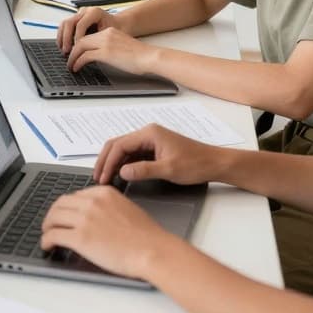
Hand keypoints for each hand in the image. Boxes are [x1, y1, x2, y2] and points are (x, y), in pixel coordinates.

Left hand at [40, 185, 170, 279]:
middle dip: (52, 214)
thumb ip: (107, 207)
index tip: (64, 214)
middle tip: (50, 224)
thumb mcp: (126, 208)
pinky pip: (53, 235)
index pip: (75, 196)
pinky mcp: (80, 238)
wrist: (152, 250)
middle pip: (60, 204)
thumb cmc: (146, 235)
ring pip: (53, 218)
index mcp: (103, 193)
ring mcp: (84, 219)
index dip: (66, 207)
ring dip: (47, 227)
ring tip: (47, 235)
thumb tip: (94, 217)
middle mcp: (91, 202)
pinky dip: (46, 241)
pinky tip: (48, 246)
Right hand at [56, 6, 117, 53]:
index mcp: (94, 12)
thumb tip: (86, 53)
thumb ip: (98, 41)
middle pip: (69, 22)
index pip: (80, 25)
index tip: (76, 50)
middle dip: (66, 38)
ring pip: (64, 24)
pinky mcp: (76, 19)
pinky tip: (63, 46)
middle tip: (67, 51)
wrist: (120, 24)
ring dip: (62, 38)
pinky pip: (65, 26)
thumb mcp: (110, 35)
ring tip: (63, 50)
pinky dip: (62, 36)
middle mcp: (85, 11)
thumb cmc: (117, 29)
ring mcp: (79, 14)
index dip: (77, 39)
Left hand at [65, 27, 152, 73]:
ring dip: (72, 57)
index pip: (88, 36)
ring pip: (80, 46)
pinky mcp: (106, 53)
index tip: (74, 53)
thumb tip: (98, 58)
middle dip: (72, 50)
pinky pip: (85, 56)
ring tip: (70, 66)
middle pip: (81, 40)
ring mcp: (105, 42)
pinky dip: (78, 62)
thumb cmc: (140, 57)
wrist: (150, 57)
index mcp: (110, 32)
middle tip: (68, 60)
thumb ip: (110, 49)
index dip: (78, 45)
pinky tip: (76, 68)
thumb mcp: (122, 48)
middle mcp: (106, 34)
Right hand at [93, 123, 222, 186]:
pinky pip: (133, 155)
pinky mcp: (154, 149)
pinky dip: (124, 165)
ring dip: (114, 163)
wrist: (214, 164)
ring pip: (124, 150)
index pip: (120, 145)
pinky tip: (120, 176)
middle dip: (106, 161)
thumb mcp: (168, 169)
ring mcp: (151, 141)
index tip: (103, 178)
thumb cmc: (196, 164)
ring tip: (106, 179)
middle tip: (98, 178)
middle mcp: (148, 134)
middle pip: (118, 144)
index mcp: (150, 133)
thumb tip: (122, 172)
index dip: (108, 162)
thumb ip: (143, 170)